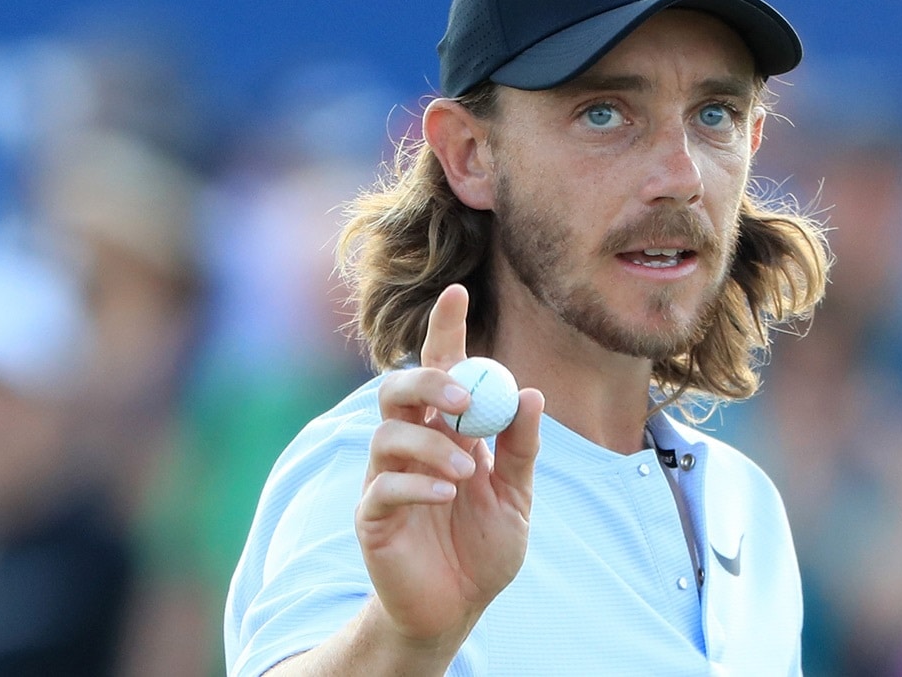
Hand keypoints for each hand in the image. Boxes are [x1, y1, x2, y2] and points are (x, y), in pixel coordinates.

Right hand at [355, 283, 543, 648]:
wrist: (457, 609)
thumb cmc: (483, 549)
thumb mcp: (517, 496)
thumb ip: (521, 448)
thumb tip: (530, 393)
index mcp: (448, 431)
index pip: (442, 369)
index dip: (446, 329)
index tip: (457, 291)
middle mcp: (411, 445)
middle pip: (398, 388)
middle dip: (428, 381)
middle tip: (463, 397)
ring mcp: (385, 478)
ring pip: (387, 433)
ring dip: (431, 443)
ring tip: (467, 469)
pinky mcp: (372, 516)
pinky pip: (382, 485)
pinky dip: (416, 481)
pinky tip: (446, 492)